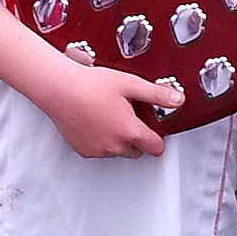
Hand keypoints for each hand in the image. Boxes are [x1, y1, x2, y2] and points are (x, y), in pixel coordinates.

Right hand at [48, 60, 182, 158]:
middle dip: (137, 137)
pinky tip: (95, 121)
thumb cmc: (90, 84)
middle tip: (128, 115)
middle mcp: (114, 146)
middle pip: (137, 151)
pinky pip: (100, 150)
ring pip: (118, 151)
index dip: (158, 137)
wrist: (59, 88)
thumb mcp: (130, 84)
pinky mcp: (83, 150)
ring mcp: (98, 150)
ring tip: (109, 114)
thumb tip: (177, 100)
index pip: (156, 147)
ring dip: (118, 139)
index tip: (155, 129)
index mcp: (129, 131)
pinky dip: (101, 140)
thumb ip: (157, 94)